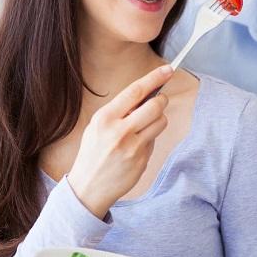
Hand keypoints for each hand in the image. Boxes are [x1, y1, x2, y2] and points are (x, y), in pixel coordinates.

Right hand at [67, 65, 172, 218]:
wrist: (88, 187)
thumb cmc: (93, 153)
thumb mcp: (97, 126)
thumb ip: (120, 111)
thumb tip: (146, 94)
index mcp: (105, 118)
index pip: (135, 91)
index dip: (155, 78)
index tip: (168, 69)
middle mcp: (119, 130)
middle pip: (155, 105)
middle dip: (161, 100)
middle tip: (158, 101)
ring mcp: (132, 147)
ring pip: (161, 121)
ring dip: (158, 120)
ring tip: (144, 126)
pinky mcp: (142, 160)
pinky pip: (155, 140)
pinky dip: (150, 138)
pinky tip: (136, 146)